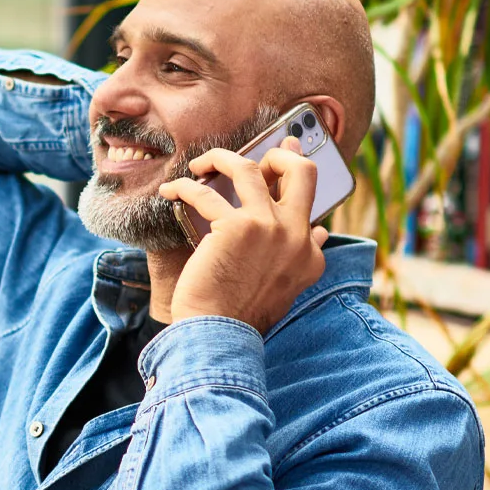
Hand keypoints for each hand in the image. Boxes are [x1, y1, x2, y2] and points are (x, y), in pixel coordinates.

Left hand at [159, 138, 328, 334]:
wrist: (220, 334)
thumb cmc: (241, 314)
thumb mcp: (286, 287)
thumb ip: (302, 256)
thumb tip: (319, 231)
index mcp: (310, 253)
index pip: (312, 203)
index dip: (294, 176)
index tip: (285, 154)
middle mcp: (296, 234)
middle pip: (301, 171)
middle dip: (277, 154)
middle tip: (251, 156)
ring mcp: (269, 227)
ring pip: (248, 167)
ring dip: (220, 158)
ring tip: (200, 164)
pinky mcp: (235, 226)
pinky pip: (203, 192)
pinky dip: (183, 187)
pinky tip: (170, 191)